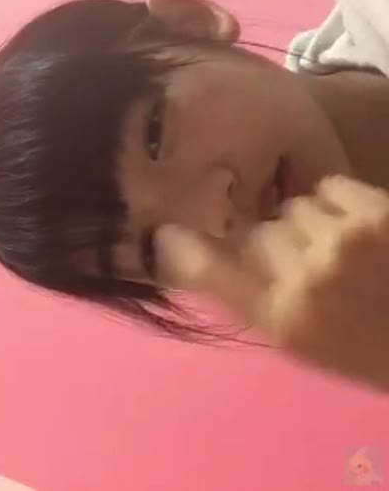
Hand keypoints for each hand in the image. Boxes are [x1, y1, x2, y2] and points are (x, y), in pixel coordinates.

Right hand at [156, 177, 388, 391]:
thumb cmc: (377, 346)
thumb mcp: (315, 343)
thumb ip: (267, 301)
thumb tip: (222, 257)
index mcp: (288, 323)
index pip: (218, 279)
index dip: (188, 255)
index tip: (165, 235)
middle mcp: (304, 280)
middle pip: (258, 233)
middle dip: (276, 242)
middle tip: (307, 259)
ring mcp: (339, 242)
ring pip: (293, 206)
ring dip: (310, 220)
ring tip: (343, 244)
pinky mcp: (373, 211)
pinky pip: (328, 186)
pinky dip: (339, 200)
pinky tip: (360, 224)